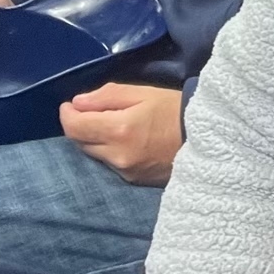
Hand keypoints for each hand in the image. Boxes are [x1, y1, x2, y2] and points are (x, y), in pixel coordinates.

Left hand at [60, 83, 183, 184]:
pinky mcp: (132, 180)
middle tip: (90, 111)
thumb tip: (78, 102)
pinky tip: (124, 140)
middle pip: (80, 142)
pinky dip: (109, 151)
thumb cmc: (175, 109)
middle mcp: (116, 155)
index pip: (74, 127)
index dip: (67, 114)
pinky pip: (110, 164)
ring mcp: (124, 171)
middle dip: (80, 125)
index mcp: (118, 130)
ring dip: (94, 139)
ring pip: (94, 154)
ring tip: (109, 124)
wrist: (207, 139)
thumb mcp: (143, 93)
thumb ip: (107, 96)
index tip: (70, 104)